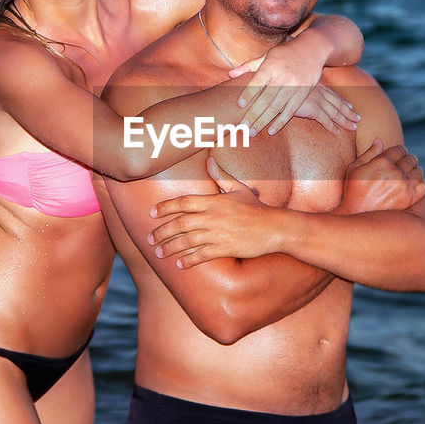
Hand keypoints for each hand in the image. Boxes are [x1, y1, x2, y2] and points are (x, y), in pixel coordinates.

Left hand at [147, 157, 277, 267]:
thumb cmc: (256, 208)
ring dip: (170, 247)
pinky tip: (179, 264)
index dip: (165, 207)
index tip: (151, 213)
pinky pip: (202, 255)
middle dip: (162, 232)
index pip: (183, 202)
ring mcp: (219, 233)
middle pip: (180, 223)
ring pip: (187, 241)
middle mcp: (213, 216)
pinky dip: (189, 260)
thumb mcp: (238, 188)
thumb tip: (209, 160)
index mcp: (214, 201)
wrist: (274, 227)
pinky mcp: (225, 248)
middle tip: (150, 239)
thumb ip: (220, 176)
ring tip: (159, 253)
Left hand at [230, 39, 356, 134]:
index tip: (239, 104)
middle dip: (253, 114)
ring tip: (252, 132)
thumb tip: (230, 74)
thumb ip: (249, 66)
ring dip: (264, 121)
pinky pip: (291, 110)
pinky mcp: (303, 93)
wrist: (313, 49)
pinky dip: (281, 122)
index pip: (258, 81)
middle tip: (242, 127)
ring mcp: (294, 86)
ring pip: (277, 107)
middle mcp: (283, 77)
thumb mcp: (267, 55)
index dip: (249, 93)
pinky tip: (271, 130)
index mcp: (271, 66)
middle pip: (266, 99)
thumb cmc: (285, 53)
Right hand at [338, 139, 424, 213]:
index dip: (400, 151)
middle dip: (408, 160)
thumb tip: (379, 140)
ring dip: (415, 171)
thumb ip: (369, 153)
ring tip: (408, 176)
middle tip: (404, 165)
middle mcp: (395, 172)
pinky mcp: (410, 199)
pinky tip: (413, 187)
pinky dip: (421, 185)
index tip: (398, 155)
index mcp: (382, 161)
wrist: (356, 215)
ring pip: (419, 171)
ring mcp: (404, 186)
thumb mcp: (354, 168)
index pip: (400, 149)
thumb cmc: (353, 190)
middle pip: (411, 159)